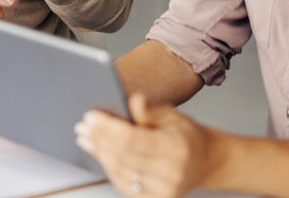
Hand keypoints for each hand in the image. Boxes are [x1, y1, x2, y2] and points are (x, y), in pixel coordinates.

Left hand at [75, 93, 218, 197]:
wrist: (206, 161)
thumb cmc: (187, 136)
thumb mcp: (173, 116)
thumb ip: (150, 110)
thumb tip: (133, 100)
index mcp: (176, 148)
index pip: (132, 139)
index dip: (108, 127)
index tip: (91, 116)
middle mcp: (171, 173)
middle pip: (123, 156)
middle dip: (99, 139)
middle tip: (82, 126)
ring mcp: (163, 191)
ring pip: (121, 171)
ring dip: (99, 153)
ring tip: (85, 138)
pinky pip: (125, 184)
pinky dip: (109, 167)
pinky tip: (99, 153)